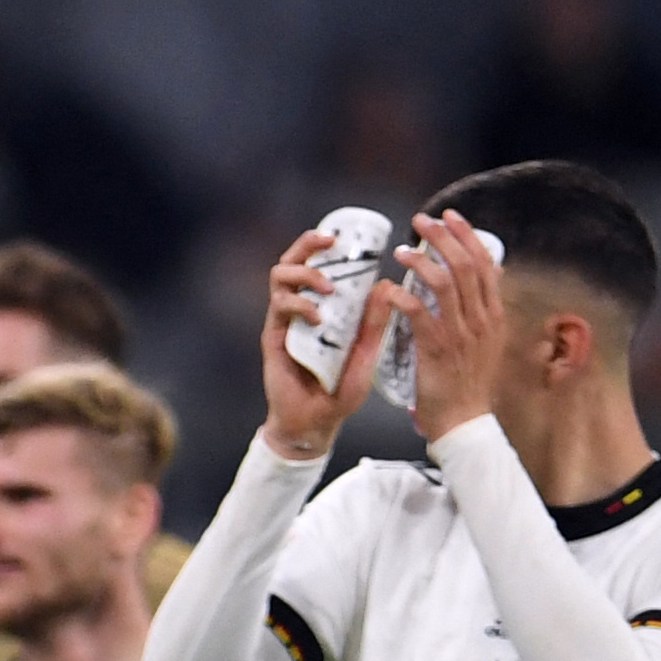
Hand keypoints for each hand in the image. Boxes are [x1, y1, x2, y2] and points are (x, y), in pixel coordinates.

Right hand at [260, 224, 390, 460]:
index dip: (328, 243)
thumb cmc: (340, 392)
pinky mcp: (273, 336)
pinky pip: (279, 307)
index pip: (320, 263)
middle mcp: (300, 307)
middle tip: (330, 241)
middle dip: (309, 244)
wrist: (314, 424)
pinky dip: (300, 304)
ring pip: (280, 276)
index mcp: (324, 306)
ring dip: (305, 273)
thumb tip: (388, 283)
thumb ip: (375, 323)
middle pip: (293, 259)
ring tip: (327, 286)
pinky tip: (317, 318)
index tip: (348, 235)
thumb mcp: (367, 354)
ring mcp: (284, 320)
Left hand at [397, 211, 506, 444]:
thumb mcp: (483, 341)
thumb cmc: (466, 383)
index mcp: (494, 314)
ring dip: (422, 261)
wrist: (463, 422)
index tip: (450, 217)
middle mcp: (482, 320)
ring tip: (402, 249)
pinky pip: (422, 316)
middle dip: (443, 237)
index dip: (467, 236)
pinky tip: (392, 288)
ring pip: (445, 285)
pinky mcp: (438, 351)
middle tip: (421, 221)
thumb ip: (479, 312)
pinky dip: (406, 298)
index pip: (485, 263)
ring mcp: (462, 335)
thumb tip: (479, 280)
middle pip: (466, 266)